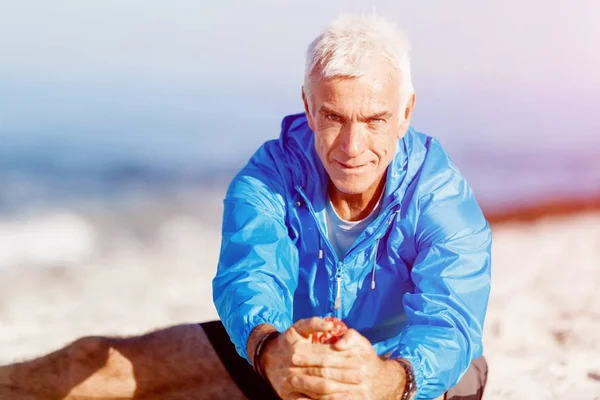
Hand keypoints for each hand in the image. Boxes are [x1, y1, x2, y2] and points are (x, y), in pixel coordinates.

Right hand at [261, 318, 363, 399]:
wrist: (267, 358)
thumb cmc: (288, 342)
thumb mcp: (298, 328)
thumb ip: (314, 323)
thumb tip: (330, 325)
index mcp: (299, 350)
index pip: (326, 356)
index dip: (344, 358)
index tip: (360, 360)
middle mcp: (294, 368)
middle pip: (324, 374)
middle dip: (344, 376)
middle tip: (362, 376)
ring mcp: (291, 385)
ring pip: (318, 390)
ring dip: (337, 392)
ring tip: (354, 391)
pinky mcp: (289, 397)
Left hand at [291, 328, 405, 399]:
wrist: (384, 382)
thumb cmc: (367, 358)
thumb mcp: (362, 342)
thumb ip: (350, 338)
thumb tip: (338, 345)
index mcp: (358, 358)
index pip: (329, 357)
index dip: (311, 356)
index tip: (295, 355)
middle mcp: (358, 376)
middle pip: (326, 374)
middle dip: (307, 372)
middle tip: (290, 369)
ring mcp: (356, 393)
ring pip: (327, 391)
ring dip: (308, 387)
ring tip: (293, 382)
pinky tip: (301, 399)